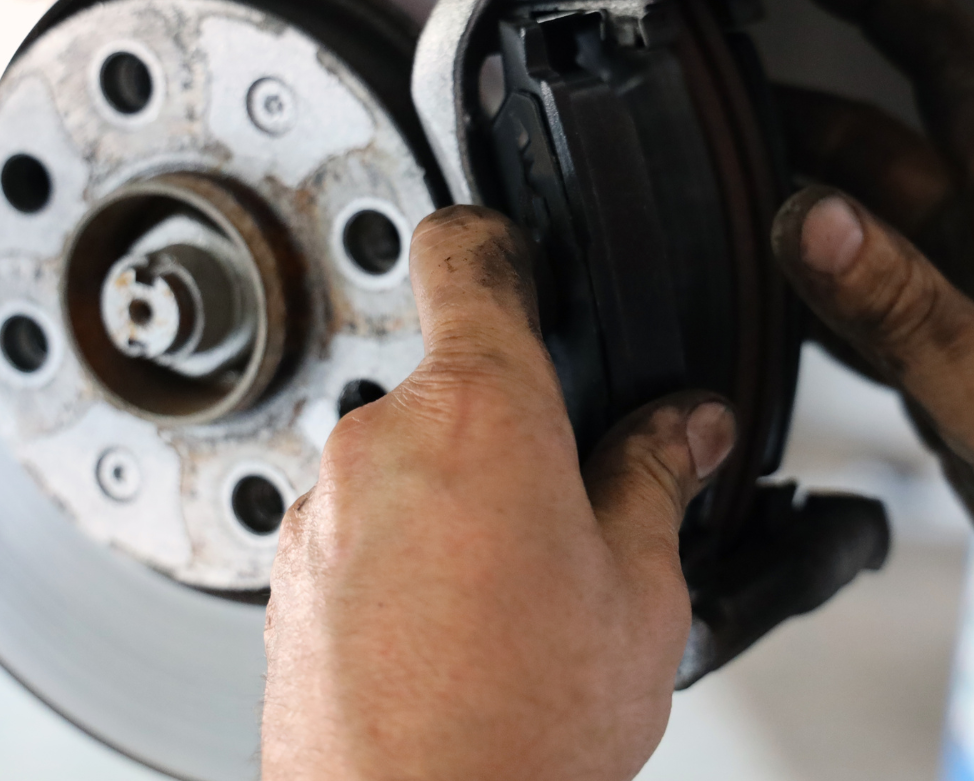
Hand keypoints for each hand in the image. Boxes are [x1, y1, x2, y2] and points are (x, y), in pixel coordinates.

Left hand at [261, 206, 735, 780]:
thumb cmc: (521, 729)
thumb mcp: (640, 592)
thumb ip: (656, 480)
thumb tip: (684, 428)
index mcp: (480, 410)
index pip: (467, 255)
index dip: (501, 244)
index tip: (520, 258)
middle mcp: (380, 442)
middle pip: (451, 384)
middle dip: (511, 429)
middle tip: (569, 513)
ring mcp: (323, 513)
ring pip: (406, 466)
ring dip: (456, 502)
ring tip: (512, 601)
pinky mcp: (289, 580)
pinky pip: (359, 531)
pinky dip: (403, 559)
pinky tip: (455, 635)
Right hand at [771, 0, 973, 644]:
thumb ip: (897, 300)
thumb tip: (808, 214)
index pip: (953, 66)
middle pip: (890, 143)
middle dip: (806, 106)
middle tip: (717, 94)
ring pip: (875, 225)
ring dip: (802, 199)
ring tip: (717, 186)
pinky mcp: (965, 374)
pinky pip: (874, 306)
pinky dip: (818, 293)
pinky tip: (769, 303)